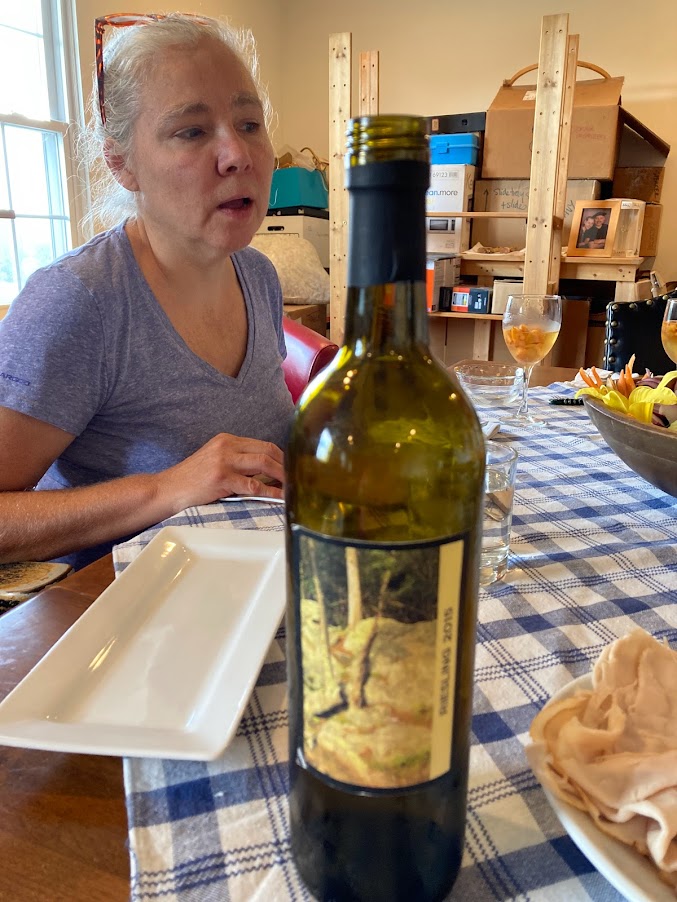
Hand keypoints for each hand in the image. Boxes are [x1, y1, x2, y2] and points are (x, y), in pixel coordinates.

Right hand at [159, 433, 284, 509]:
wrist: (168, 489)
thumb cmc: (193, 479)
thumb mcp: (216, 460)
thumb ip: (238, 460)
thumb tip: (268, 471)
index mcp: (227, 439)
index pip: (263, 444)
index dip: (281, 456)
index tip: (291, 468)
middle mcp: (227, 446)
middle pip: (267, 451)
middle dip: (285, 465)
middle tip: (297, 478)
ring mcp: (225, 461)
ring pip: (264, 464)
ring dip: (282, 476)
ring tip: (292, 487)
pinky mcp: (222, 478)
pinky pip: (253, 485)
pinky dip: (270, 492)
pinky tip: (279, 497)